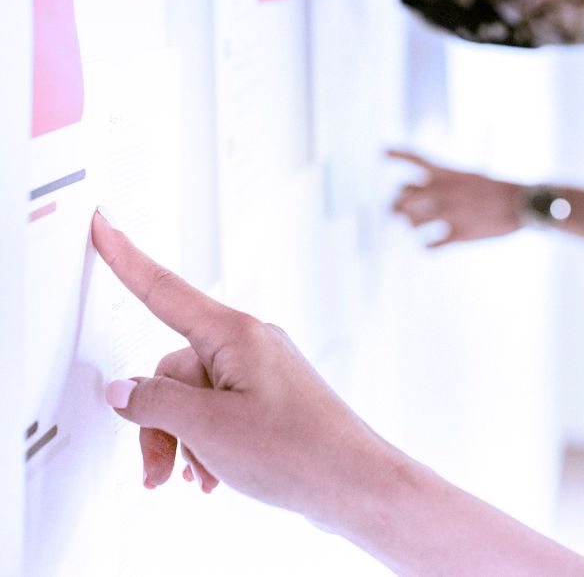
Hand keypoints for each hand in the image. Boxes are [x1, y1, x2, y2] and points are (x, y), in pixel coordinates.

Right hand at [90, 211, 398, 529]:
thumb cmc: (298, 451)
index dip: (126, 258)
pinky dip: (208, 441)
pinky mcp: (269, 396)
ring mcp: (261, 369)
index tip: (104, 224)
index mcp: (234, 333)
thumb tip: (124, 391)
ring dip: (184, 438)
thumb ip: (156, 404)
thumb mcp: (209, 429)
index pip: (164, 289)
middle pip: (172, 368)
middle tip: (159, 470)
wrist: (356, 483)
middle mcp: (248, 341)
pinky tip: (216, 475)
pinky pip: (219, 409)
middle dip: (159, 421)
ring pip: (193, 395)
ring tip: (198, 477)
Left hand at [387, 150, 523, 246]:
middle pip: (404, 196)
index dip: (397, 153)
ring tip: (411, 226)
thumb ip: (440, 183)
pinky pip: (432, 244)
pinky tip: (427, 245)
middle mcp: (445, 190)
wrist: (523, 203)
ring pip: (413, 221)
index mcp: (448, 173)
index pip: (416, 159)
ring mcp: (451, 212)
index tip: (382, 151)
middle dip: (396, 204)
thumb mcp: (468, 177)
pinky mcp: (460, 234)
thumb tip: (411, 193)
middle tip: (394, 210)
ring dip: (409, 224)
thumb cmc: (495, 189)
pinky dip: (426, 246)